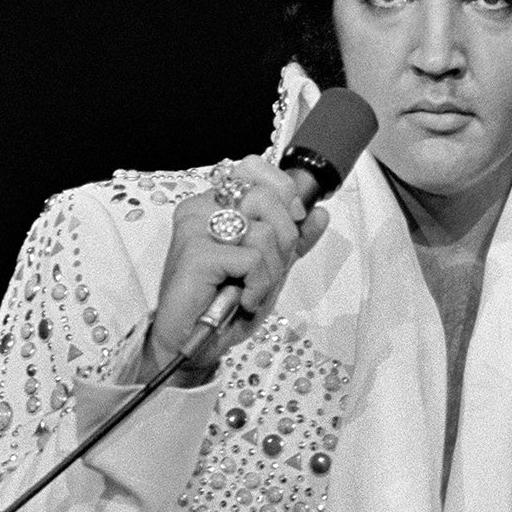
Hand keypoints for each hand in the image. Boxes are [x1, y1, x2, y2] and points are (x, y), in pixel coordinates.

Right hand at [138, 154, 329, 383]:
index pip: (255, 167)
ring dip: (269, 271)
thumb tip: (319, 212)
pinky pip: (253, 258)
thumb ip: (293, 239)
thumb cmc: (223, 306)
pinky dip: (258, 285)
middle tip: (264, 270)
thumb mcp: (268, 268)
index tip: (290, 222)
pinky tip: (242, 299)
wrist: (192, 343)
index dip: (283, 193)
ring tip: (249, 289)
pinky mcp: (196, 253)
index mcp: (213, 204)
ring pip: (265, 231)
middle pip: (268, 198)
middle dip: (283, 241)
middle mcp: (200, 208)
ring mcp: (195, 228)